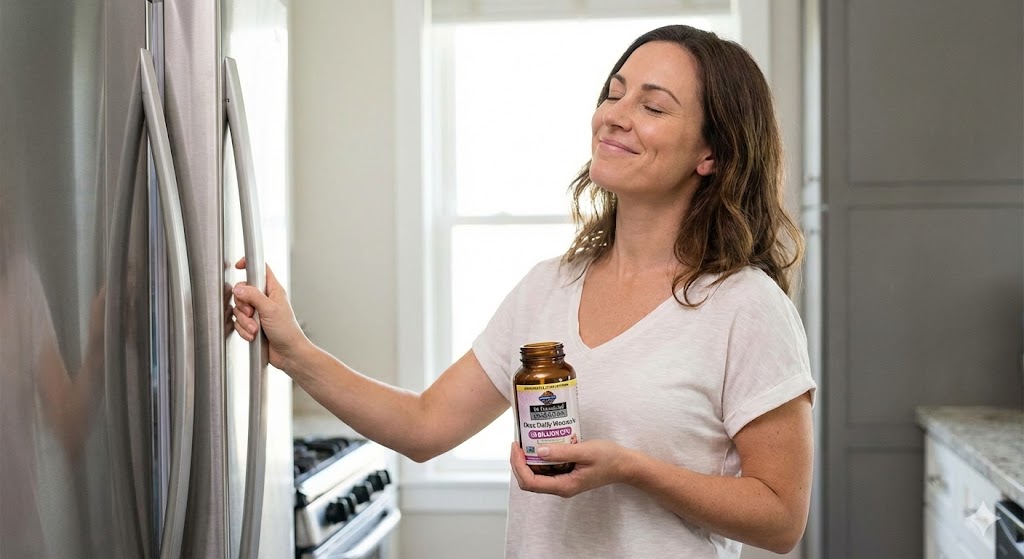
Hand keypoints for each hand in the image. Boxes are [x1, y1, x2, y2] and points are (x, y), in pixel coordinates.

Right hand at [231, 258, 308, 370]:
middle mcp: (264, 299)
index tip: (237, 266)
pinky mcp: (252, 325)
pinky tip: (253, 336)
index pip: (259, 269)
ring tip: (256, 329)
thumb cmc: (287, 331)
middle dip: (243, 305)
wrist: (288, 354)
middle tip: (251, 313)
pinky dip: (243, 330)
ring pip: (239, 309)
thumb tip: (238, 288)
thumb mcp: (270, 309)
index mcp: (273, 290)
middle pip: (242, 291)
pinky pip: (238, 323)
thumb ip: (253, 296)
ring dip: (244, 322)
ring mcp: (258, 312)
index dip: (248, 265)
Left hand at [510, 440, 634, 497]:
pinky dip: (538, 460)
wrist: (624, 466)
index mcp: (564, 486)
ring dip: (527, 462)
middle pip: (529, 482)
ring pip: (536, 477)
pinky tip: (539, 446)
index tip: (517, 447)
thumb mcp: (586, 451)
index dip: (518, 466)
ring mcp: (563, 483)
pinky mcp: (566, 476)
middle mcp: (561, 488)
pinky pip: (545, 472)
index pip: (531, 482)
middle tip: (517, 443)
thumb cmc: (609, 458)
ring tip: (525, 443)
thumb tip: (539, 451)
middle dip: (518, 464)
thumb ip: (563, 452)